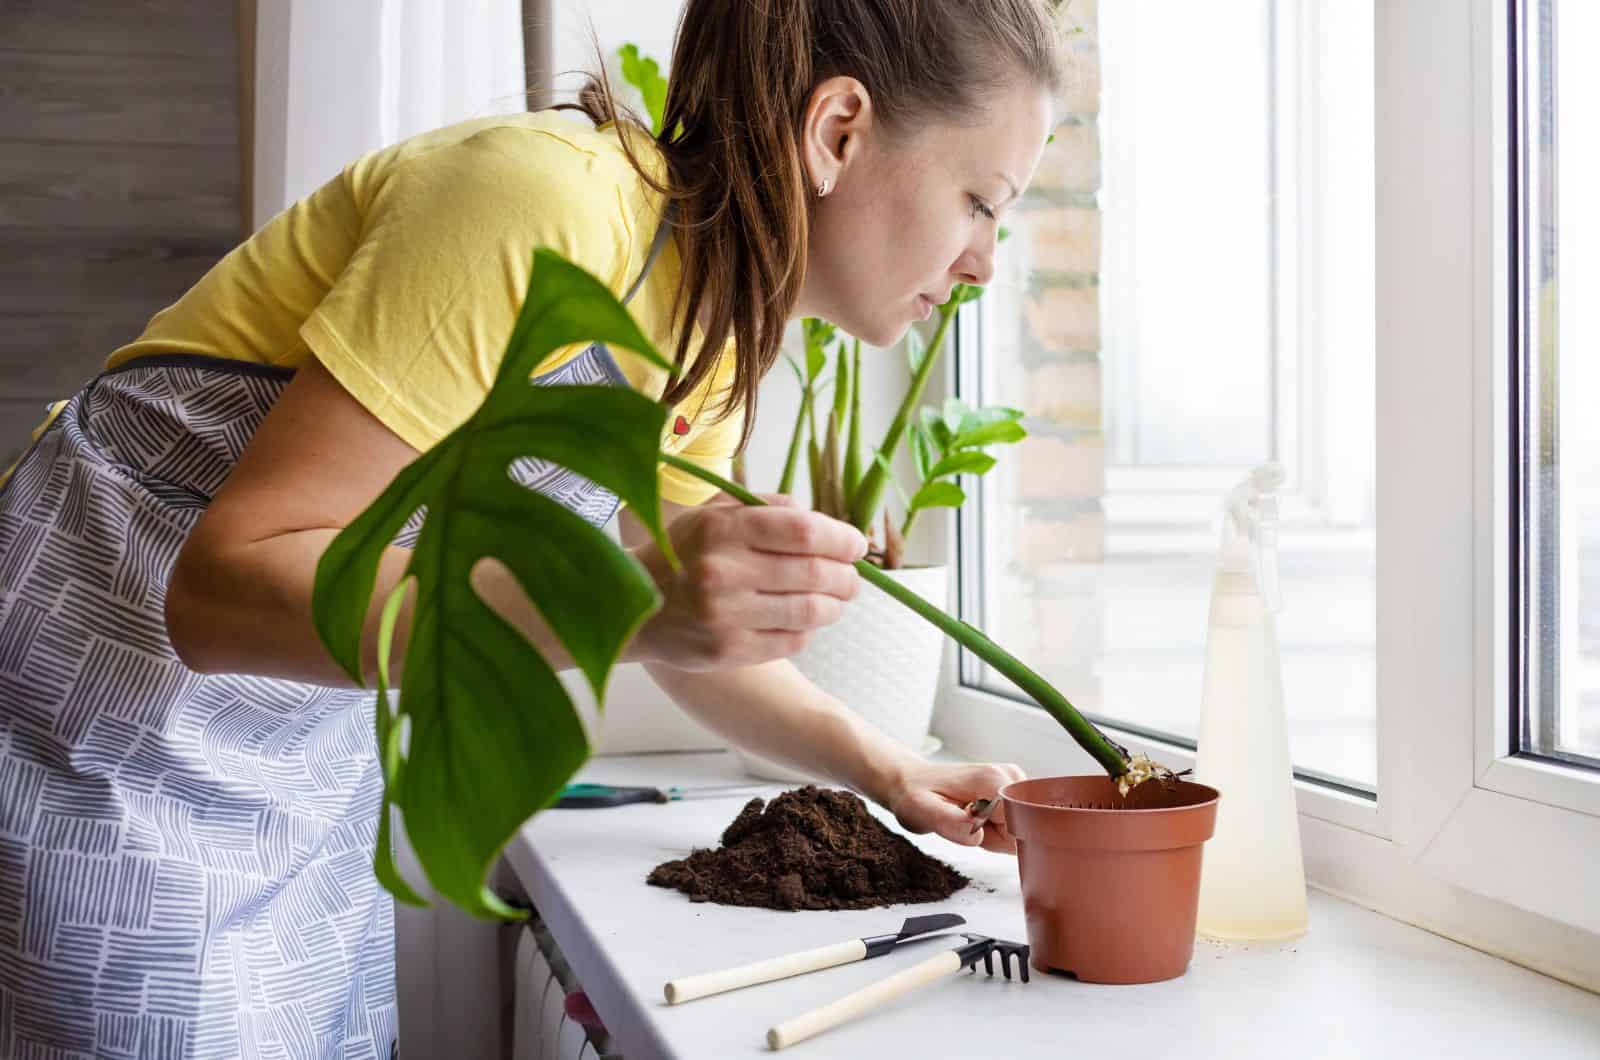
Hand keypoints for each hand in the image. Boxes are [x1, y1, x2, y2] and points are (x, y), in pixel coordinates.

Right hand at [631, 493, 868, 669]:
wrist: (631, 607)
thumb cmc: (684, 554)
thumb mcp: (713, 515)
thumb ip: (766, 508)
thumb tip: (823, 522)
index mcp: (722, 529)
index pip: (804, 530)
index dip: (841, 538)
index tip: (857, 545)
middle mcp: (722, 571)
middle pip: (815, 573)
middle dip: (847, 577)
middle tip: (853, 579)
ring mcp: (724, 615)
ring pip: (810, 611)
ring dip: (835, 606)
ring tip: (837, 600)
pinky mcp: (727, 651)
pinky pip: (791, 641)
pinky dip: (807, 630)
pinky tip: (803, 622)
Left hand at [884, 759, 1026, 853]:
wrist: (913, 781)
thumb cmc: (915, 795)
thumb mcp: (922, 811)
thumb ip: (950, 824)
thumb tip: (978, 833)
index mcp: (993, 779)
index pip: (1022, 824)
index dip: (999, 839)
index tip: (973, 831)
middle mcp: (1011, 777)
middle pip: (1025, 830)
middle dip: (997, 839)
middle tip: (966, 825)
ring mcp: (1015, 784)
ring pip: (1022, 831)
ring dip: (995, 836)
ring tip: (969, 821)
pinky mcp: (1014, 794)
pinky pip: (1017, 828)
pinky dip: (997, 833)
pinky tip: (978, 821)